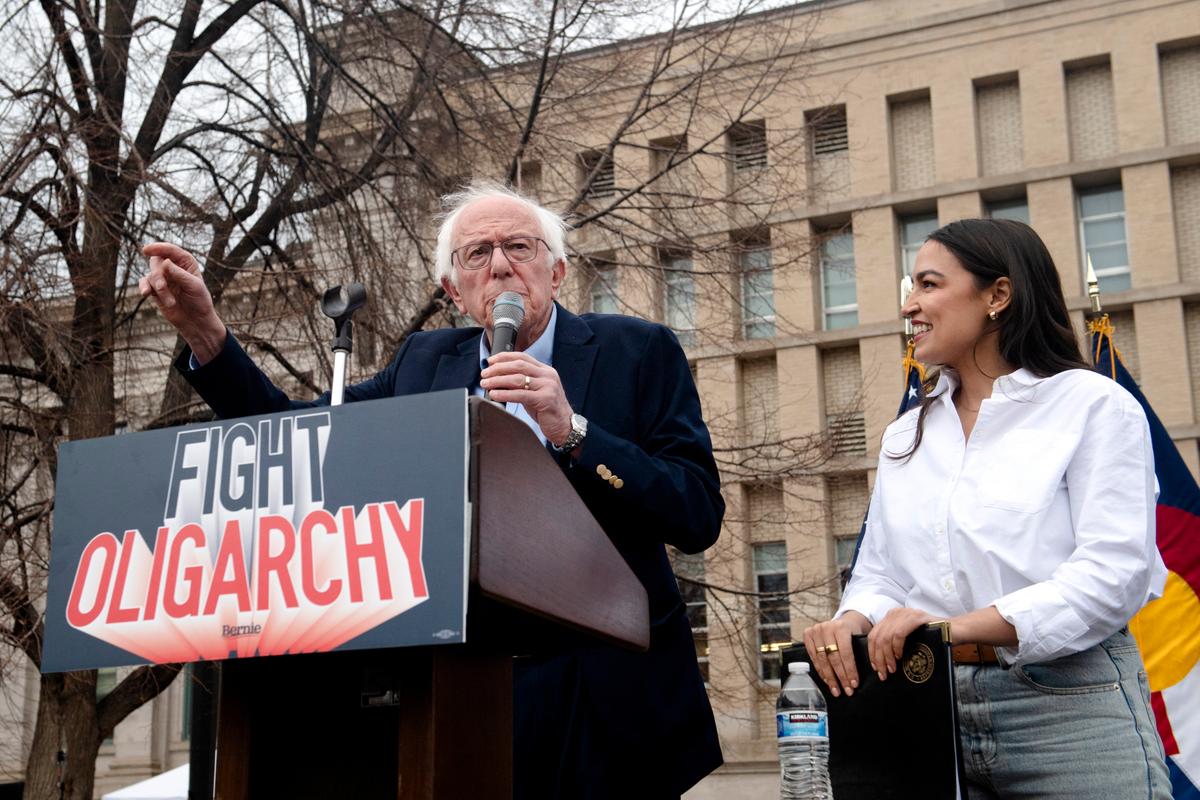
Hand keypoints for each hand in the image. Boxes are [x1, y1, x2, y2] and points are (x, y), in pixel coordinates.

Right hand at [140, 242, 225, 363]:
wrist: (195, 321)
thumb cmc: (199, 301)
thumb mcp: (194, 286)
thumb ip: (179, 274)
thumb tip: (164, 262)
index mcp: (185, 262)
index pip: (170, 250)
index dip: (158, 248)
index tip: (146, 250)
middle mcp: (173, 267)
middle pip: (157, 261)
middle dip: (158, 274)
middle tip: (163, 287)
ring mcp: (163, 278)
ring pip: (151, 274)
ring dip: (158, 288)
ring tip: (171, 302)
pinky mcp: (156, 289)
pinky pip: (144, 283)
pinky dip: (144, 287)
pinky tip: (146, 293)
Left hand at [480, 351, 574, 448]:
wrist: (564, 425)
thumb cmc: (547, 410)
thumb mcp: (534, 391)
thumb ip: (521, 384)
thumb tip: (498, 379)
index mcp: (545, 371)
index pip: (523, 357)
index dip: (504, 357)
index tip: (490, 361)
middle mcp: (548, 375)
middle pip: (518, 366)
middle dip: (498, 368)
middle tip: (484, 374)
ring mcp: (548, 386)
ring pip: (518, 378)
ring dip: (498, 380)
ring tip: (486, 383)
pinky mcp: (545, 399)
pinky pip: (520, 394)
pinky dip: (505, 394)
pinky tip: (495, 394)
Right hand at [801, 611, 869, 696]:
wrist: (843, 620)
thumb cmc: (852, 632)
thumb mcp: (858, 638)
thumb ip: (858, 653)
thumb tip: (857, 677)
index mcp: (841, 627)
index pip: (845, 652)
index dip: (850, 670)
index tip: (854, 683)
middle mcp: (826, 628)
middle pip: (833, 658)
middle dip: (841, 677)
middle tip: (846, 690)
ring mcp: (816, 631)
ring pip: (822, 659)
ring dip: (829, 677)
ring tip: (836, 689)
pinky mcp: (808, 635)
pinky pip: (813, 657)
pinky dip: (820, 671)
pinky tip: (827, 680)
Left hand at [866, 607, 936, 680]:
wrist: (956, 630)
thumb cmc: (933, 638)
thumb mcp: (908, 640)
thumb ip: (894, 644)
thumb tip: (881, 663)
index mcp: (891, 618)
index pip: (873, 635)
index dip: (872, 653)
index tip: (875, 668)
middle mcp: (896, 613)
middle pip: (877, 637)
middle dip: (878, 658)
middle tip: (883, 673)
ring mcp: (906, 614)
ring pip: (886, 637)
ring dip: (887, 656)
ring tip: (892, 668)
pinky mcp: (917, 618)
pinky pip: (899, 634)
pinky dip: (897, 647)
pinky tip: (900, 656)